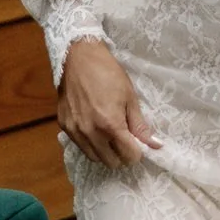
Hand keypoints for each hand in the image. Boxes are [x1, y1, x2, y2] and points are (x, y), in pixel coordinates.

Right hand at [58, 39, 161, 168]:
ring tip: (110, 136)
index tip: (138, 143)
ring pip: (94, 158)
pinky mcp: (64, 126)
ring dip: (105, 152)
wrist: (78, 57)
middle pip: (111, 162)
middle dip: (122, 155)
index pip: (129, 156)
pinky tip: (95, 129)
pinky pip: (80, 145)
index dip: (137, 152)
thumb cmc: (108, 74)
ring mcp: (75, 131)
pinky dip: (90, 144)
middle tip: (125, 140)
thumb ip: (140, 125)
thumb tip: (155, 145)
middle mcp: (91, 132)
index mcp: (110, 125)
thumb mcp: (130, 97)